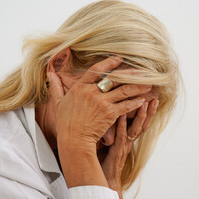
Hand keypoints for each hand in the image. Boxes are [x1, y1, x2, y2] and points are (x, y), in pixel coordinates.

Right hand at [47, 56, 152, 187]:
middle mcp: (92, 92)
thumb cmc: (66, 123)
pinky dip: (135, 102)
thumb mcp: (58, 103)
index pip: (97, 70)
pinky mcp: (109, 114)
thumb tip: (49, 74)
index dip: (109, 63)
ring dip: (138, 87)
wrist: (73, 140)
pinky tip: (143, 100)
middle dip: (130, 74)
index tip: (120, 58)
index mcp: (80, 87)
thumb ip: (56, 87)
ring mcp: (101, 102)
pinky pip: (126, 105)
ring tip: (149, 84)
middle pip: (114, 78)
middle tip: (142, 71)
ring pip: (124, 90)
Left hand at [99, 98, 158, 198]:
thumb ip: (109, 130)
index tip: (151, 98)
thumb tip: (103, 114)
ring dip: (139, 116)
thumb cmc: (103, 161)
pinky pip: (120, 136)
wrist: (102, 180)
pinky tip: (122, 115)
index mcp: (128, 139)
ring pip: (135, 129)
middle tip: (154, 98)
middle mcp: (128, 142)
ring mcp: (123, 146)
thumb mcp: (107, 143)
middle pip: (143, 125)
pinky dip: (122, 125)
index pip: (140, 123)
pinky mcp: (116, 151)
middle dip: (149, 112)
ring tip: (144, 103)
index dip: (147, 112)